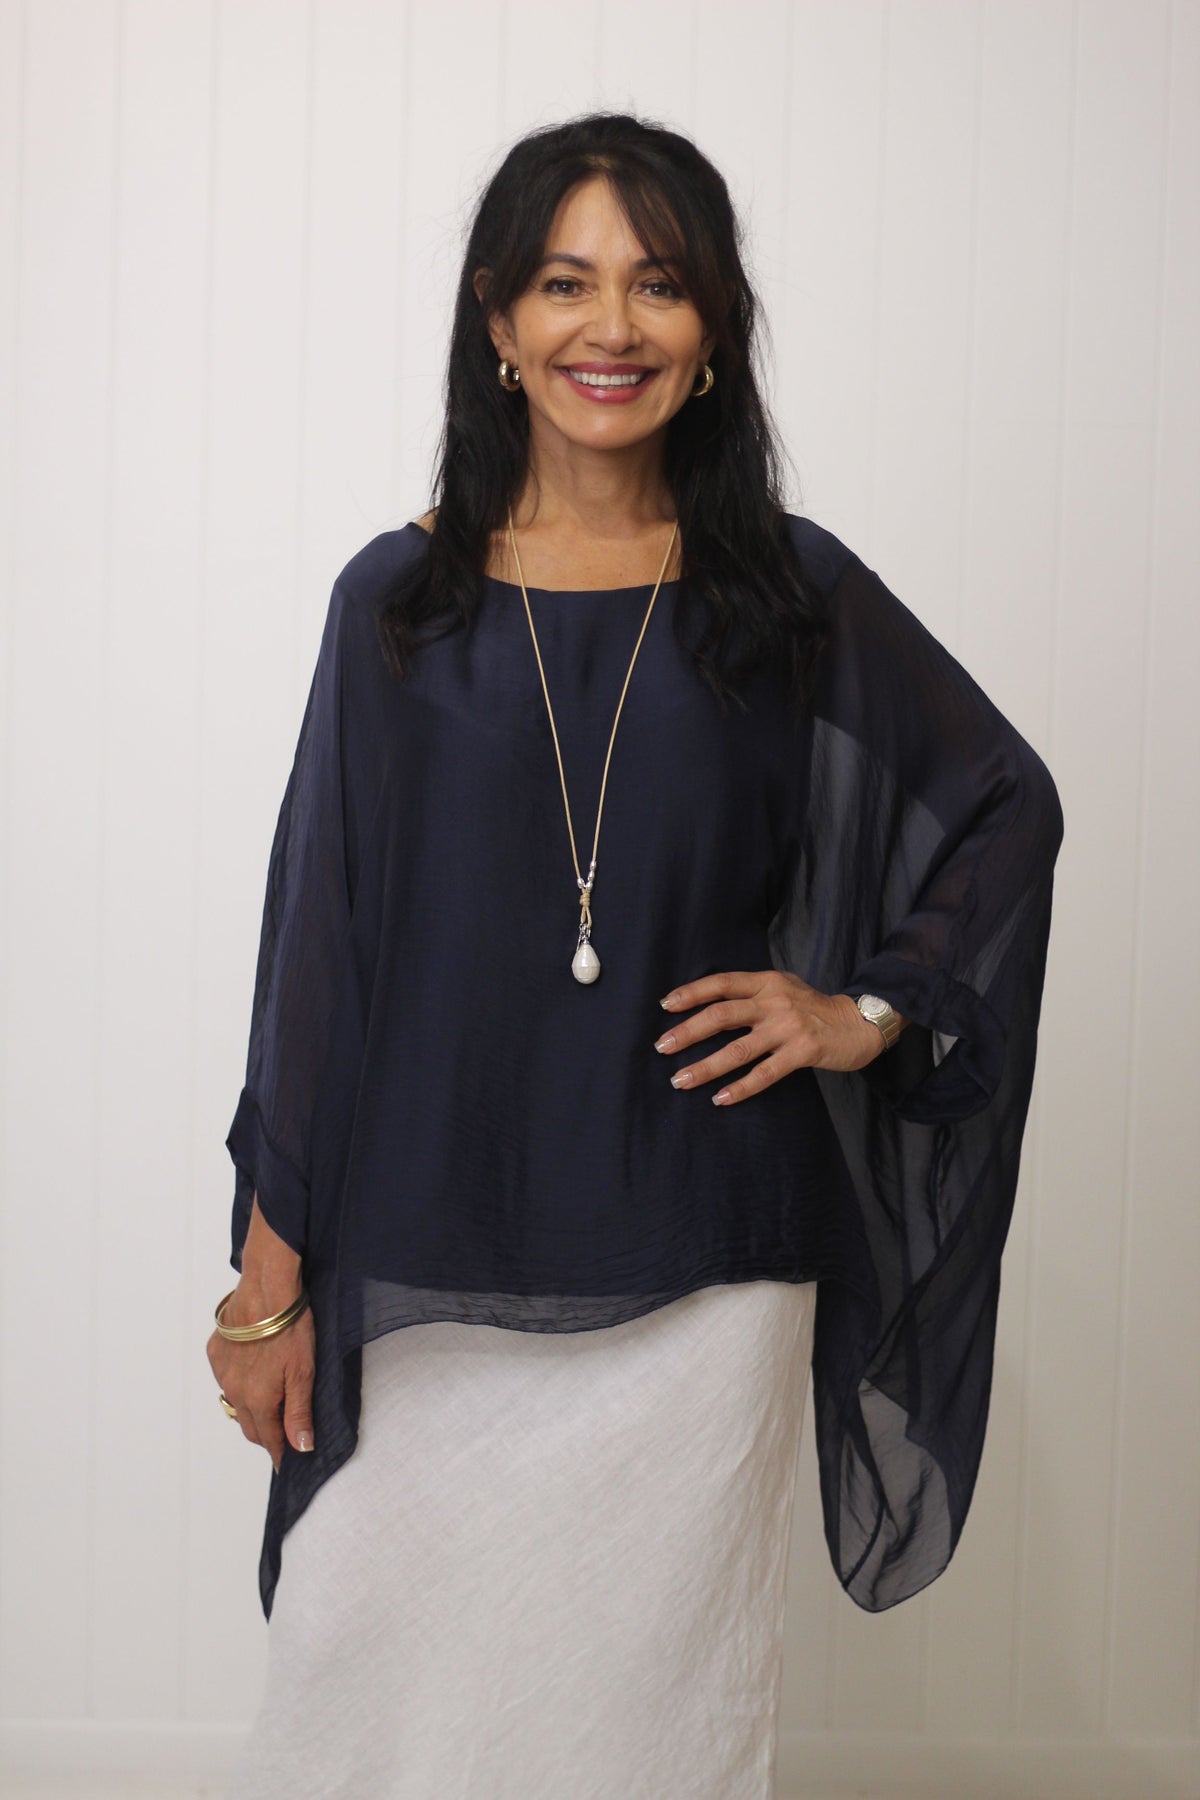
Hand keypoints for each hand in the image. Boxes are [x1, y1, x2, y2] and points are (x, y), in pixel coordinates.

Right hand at [206, 1199, 314, 1470]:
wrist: (267, 1288)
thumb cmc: (291, 1327)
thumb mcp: (304, 1372)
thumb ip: (299, 1412)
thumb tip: (301, 1448)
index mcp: (257, 1399)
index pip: (269, 1439)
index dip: (280, 1452)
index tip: (287, 1462)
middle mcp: (234, 1390)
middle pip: (251, 1425)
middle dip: (267, 1433)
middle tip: (284, 1433)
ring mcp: (222, 1371)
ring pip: (236, 1402)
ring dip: (252, 1407)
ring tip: (270, 1399)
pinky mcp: (216, 1351)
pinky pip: (226, 1377)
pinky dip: (239, 1380)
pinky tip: (253, 1368)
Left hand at [654, 969, 901, 1106]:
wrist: (859, 1022)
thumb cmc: (814, 1008)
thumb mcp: (784, 988)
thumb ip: (753, 993)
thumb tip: (709, 1005)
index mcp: (767, 982)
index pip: (722, 984)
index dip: (692, 993)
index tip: (666, 1005)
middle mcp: (774, 1001)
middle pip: (721, 1016)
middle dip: (687, 1032)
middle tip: (662, 1047)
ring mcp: (788, 1027)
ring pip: (737, 1049)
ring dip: (705, 1066)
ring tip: (680, 1080)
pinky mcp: (802, 1052)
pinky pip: (765, 1074)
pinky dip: (741, 1088)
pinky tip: (720, 1098)